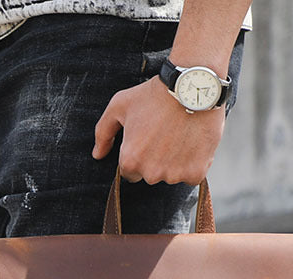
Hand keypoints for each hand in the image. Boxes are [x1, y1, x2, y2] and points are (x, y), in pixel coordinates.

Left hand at [93, 75, 224, 185]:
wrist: (192, 87)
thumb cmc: (154, 95)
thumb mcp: (120, 105)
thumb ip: (103, 132)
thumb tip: (97, 154)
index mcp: (130, 160)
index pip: (129, 172)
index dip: (137, 155)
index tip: (147, 139)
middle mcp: (151, 173)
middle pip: (150, 175)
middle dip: (155, 160)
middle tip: (164, 134)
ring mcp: (173, 175)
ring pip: (171, 176)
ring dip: (175, 162)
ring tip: (180, 135)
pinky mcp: (195, 174)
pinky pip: (192, 175)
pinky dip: (194, 163)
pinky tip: (193, 142)